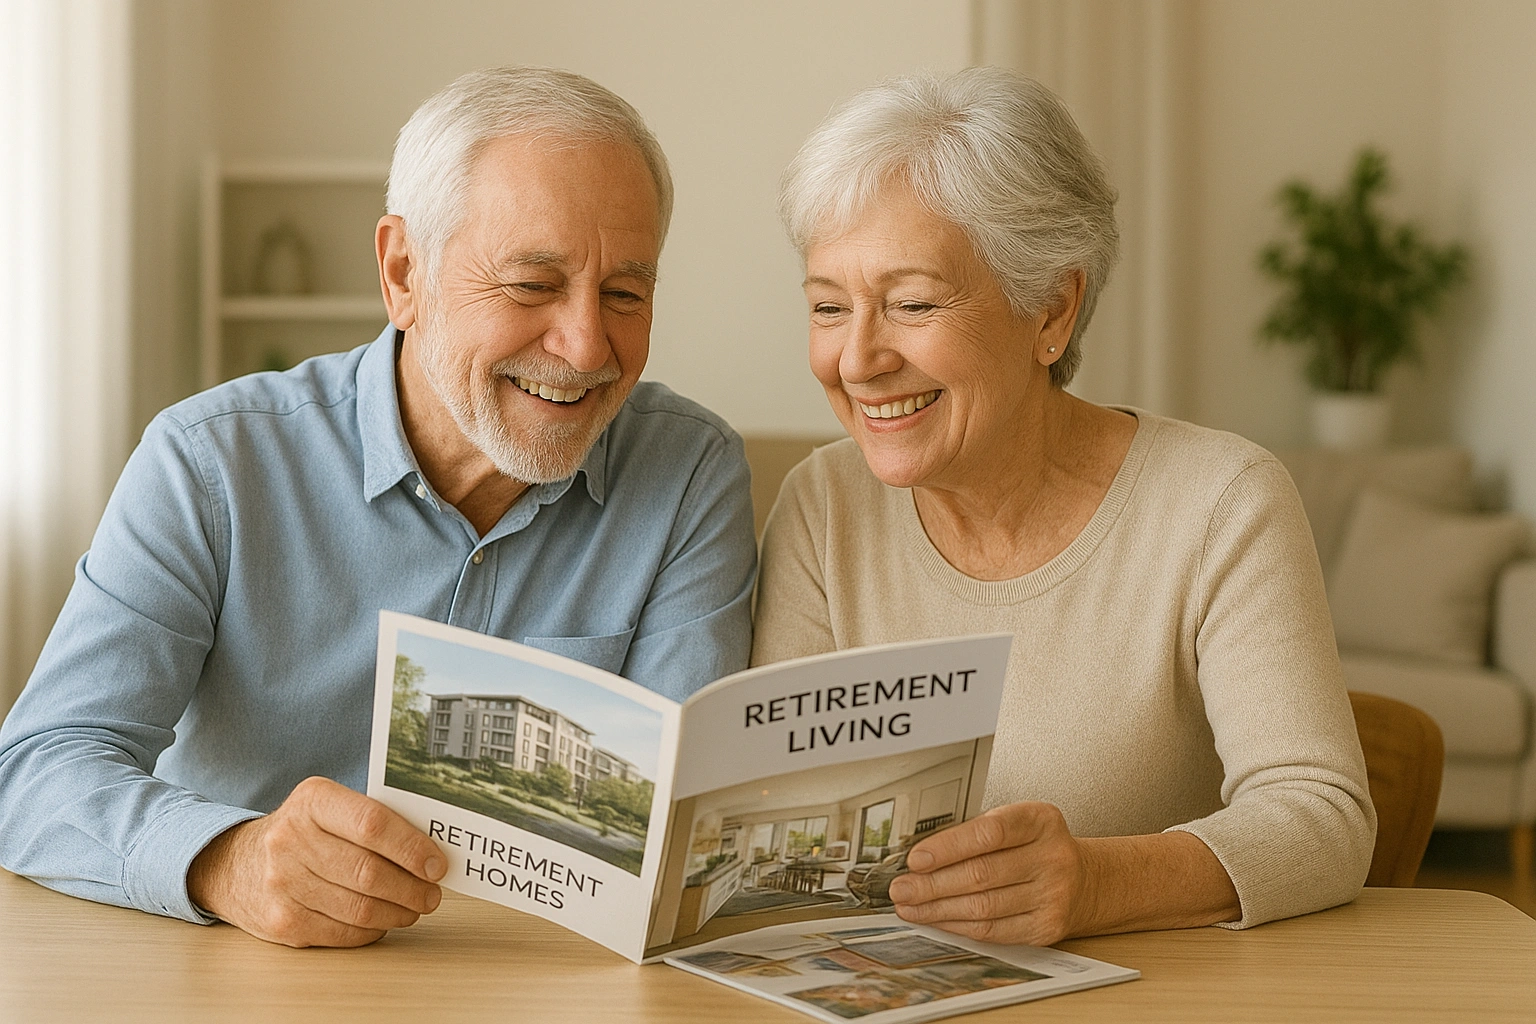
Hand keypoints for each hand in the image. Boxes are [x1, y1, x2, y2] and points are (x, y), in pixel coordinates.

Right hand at [187, 776, 446, 946]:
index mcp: (313, 800)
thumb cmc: (302, 832)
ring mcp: (282, 883)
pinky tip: (383, 921)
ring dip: (398, 912)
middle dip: (412, 888)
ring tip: (414, 907)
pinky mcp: (282, 921)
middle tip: (432, 893)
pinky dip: (373, 930)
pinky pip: (343, 932)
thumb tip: (430, 851)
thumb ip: (372, 819)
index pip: (373, 824)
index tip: (437, 864)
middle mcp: (291, 839)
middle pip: (369, 872)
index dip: (412, 847)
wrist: (236, 864)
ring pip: (360, 908)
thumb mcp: (329, 807)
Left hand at [887, 801, 1089, 945]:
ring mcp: (1054, 895)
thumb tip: (919, 855)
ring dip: (938, 909)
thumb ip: (975, 832)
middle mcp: (1052, 857)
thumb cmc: (1035, 847)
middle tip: (900, 889)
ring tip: (910, 906)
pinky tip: (937, 920)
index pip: (989, 833)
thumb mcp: (1016, 824)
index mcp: (1041, 821)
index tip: (915, 859)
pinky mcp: (1047, 928)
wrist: (1083, 881)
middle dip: (932, 884)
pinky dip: (958, 926)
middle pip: (981, 874)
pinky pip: (993, 931)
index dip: (948, 847)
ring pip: (983, 907)